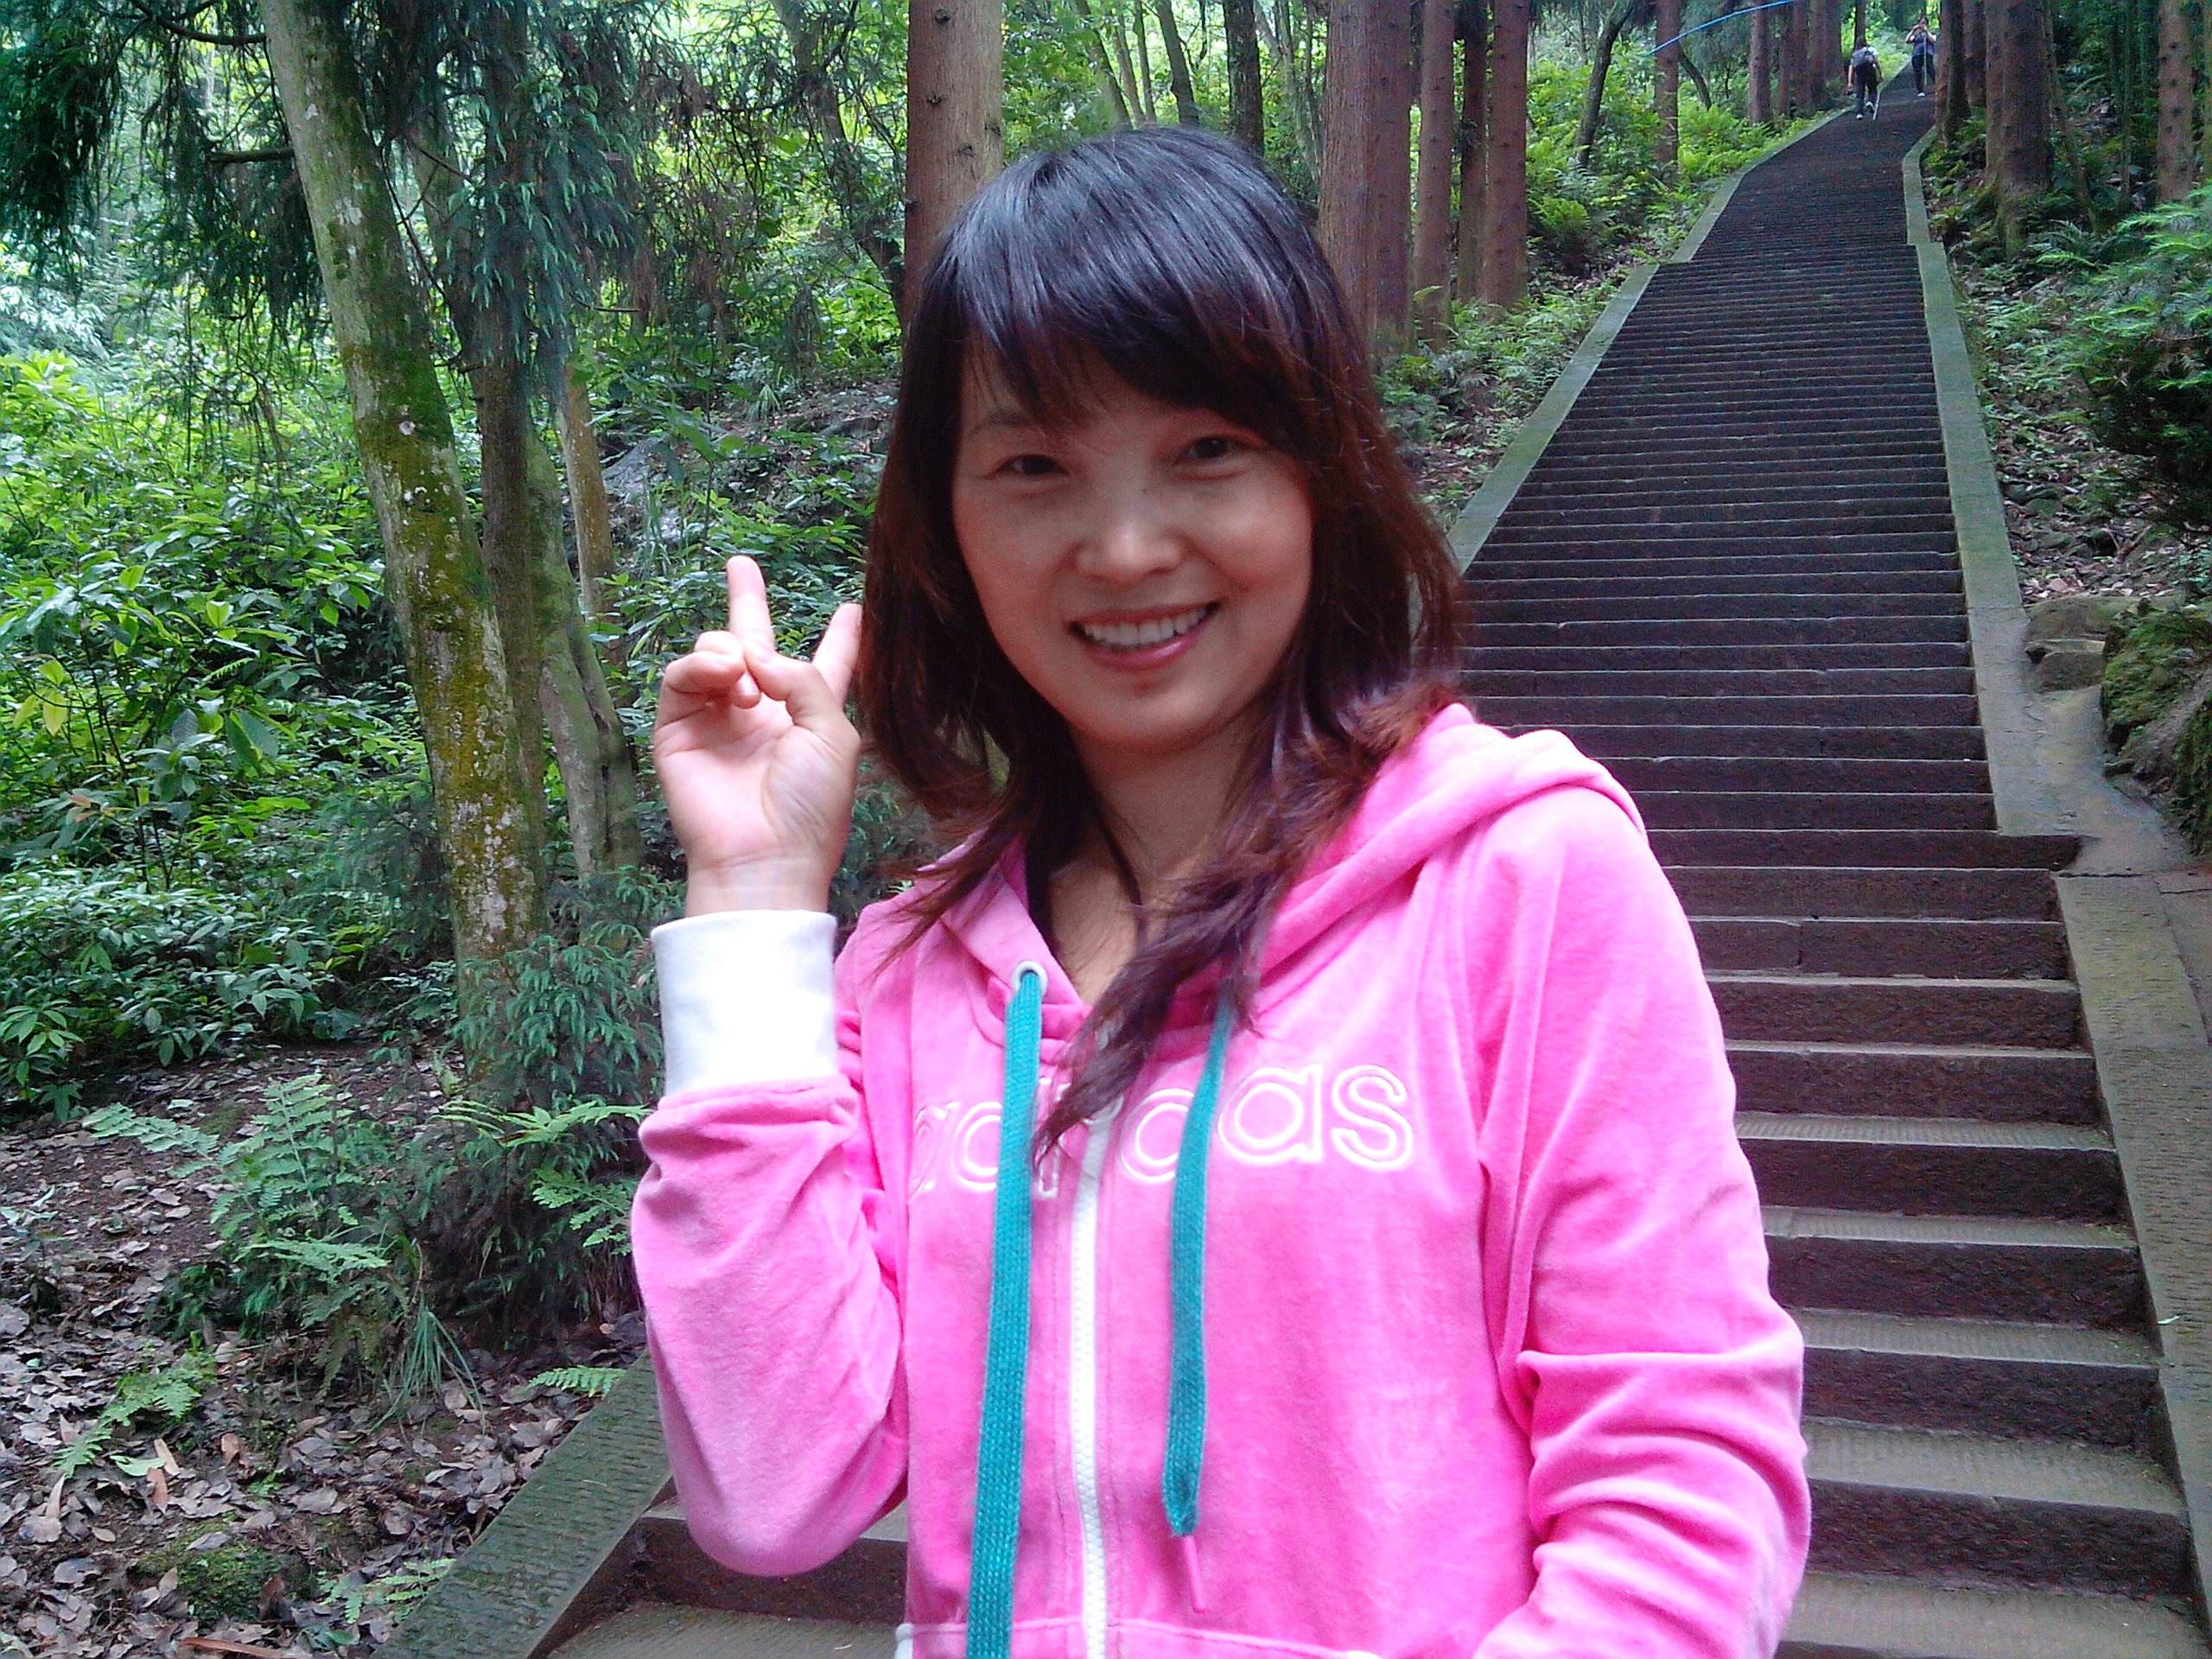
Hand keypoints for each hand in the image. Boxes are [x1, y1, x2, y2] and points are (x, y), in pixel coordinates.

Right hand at [653, 556, 862, 914]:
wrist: (762, 853)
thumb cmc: (810, 804)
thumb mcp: (833, 735)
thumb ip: (806, 678)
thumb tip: (757, 655)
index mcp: (809, 716)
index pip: (826, 667)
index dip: (841, 639)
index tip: (851, 608)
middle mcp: (763, 712)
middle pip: (755, 645)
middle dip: (747, 603)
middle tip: (741, 564)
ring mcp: (718, 719)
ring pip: (715, 653)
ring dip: (730, 650)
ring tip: (745, 678)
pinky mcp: (679, 728)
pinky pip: (682, 677)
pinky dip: (702, 666)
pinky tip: (725, 678)